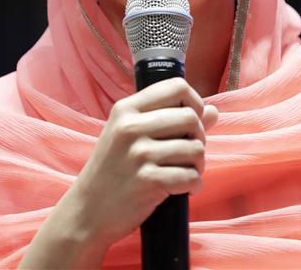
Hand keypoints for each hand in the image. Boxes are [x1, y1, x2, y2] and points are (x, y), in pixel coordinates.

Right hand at [25, 77, 218, 267]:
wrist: (86, 212)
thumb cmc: (111, 171)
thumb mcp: (130, 136)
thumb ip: (170, 119)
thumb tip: (214, 110)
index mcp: (127, 109)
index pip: (176, 87)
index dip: (195, 102)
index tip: (192, 120)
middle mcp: (132, 127)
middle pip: (191, 117)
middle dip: (199, 136)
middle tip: (189, 152)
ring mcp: (140, 154)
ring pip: (195, 148)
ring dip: (198, 164)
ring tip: (185, 172)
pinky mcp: (149, 181)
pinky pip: (191, 176)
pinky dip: (194, 185)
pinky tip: (184, 188)